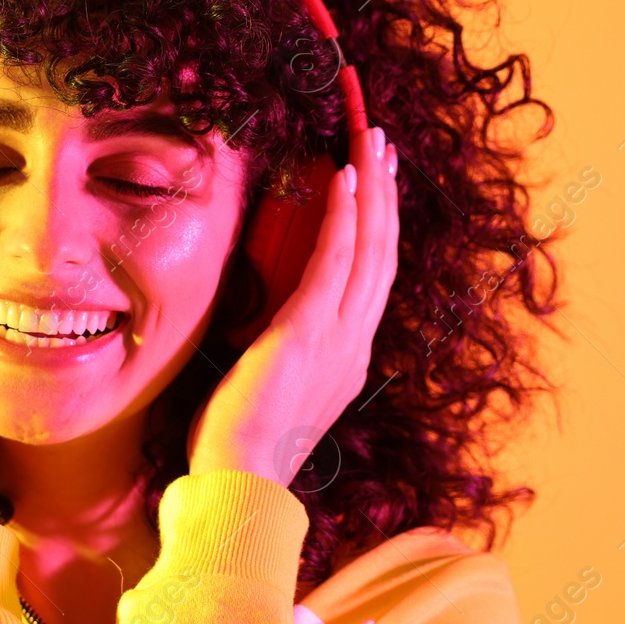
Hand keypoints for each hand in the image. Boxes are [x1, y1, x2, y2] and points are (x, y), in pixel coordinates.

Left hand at [186, 125, 400, 487]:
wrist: (239, 483)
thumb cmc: (242, 445)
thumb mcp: (273, 391)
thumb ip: (285, 357)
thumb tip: (271, 334)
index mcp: (349, 358)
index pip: (373, 277)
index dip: (377, 226)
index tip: (376, 182)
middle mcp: (356, 343)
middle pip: (382, 251)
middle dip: (385, 192)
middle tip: (383, 141)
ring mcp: (340, 337)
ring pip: (370, 247)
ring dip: (372, 188)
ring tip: (372, 140)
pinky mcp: (310, 332)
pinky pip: (336, 262)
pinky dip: (345, 216)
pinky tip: (346, 177)